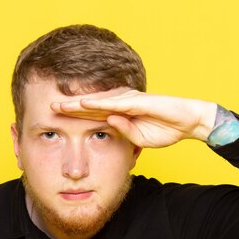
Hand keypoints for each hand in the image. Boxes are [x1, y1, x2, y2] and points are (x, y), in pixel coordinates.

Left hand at [50, 90, 217, 147]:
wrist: (189, 122)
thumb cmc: (166, 129)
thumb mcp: (139, 138)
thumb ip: (124, 131)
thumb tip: (109, 123)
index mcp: (121, 111)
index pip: (93, 112)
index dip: (75, 114)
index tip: (56, 118)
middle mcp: (122, 102)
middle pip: (91, 103)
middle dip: (70, 105)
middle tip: (49, 107)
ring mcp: (129, 100)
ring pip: (98, 100)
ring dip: (78, 102)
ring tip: (60, 104)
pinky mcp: (138, 101)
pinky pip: (114, 102)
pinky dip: (98, 102)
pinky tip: (83, 103)